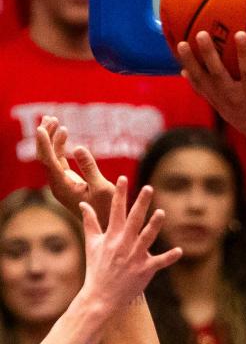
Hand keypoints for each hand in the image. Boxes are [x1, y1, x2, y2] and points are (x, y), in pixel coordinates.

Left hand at [35, 115, 116, 230]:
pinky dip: (58, 145)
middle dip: (45, 136)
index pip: (48, 161)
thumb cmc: (107, 209)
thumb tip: (78, 147)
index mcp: (63, 186)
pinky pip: (57, 159)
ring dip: (51, 138)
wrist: (107, 225)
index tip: (41, 127)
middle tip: (51, 118)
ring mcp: (61, 182)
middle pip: (44, 156)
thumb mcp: (102, 188)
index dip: (44, 143)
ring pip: (49, 156)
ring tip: (55, 120)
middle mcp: (57, 184)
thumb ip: (89, 167)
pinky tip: (64, 133)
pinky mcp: (67, 180)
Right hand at [79, 178, 181, 317]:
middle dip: (141, 203)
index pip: (116, 210)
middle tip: (148, 188)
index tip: (122, 178)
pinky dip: (169, 257)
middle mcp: (123, 244)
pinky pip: (159, 262)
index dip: (120, 194)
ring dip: (155, 225)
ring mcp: (134, 257)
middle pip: (134, 220)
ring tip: (162, 213)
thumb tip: (84, 204)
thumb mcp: (91, 243)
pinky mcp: (145, 270)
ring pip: (147, 238)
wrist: (101, 295)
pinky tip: (179, 250)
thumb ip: (90, 222)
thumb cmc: (97, 268)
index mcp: (112, 236)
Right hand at [177, 30, 245, 146]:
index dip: (189, 62)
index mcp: (219, 97)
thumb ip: (204, 89)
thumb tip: (183, 72)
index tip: (181, 44)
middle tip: (201, 34)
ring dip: (243, 53)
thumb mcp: (222, 107)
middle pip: (218, 73)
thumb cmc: (245, 118)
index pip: (200, 79)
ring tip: (240, 34)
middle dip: (208, 54)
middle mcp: (233, 97)